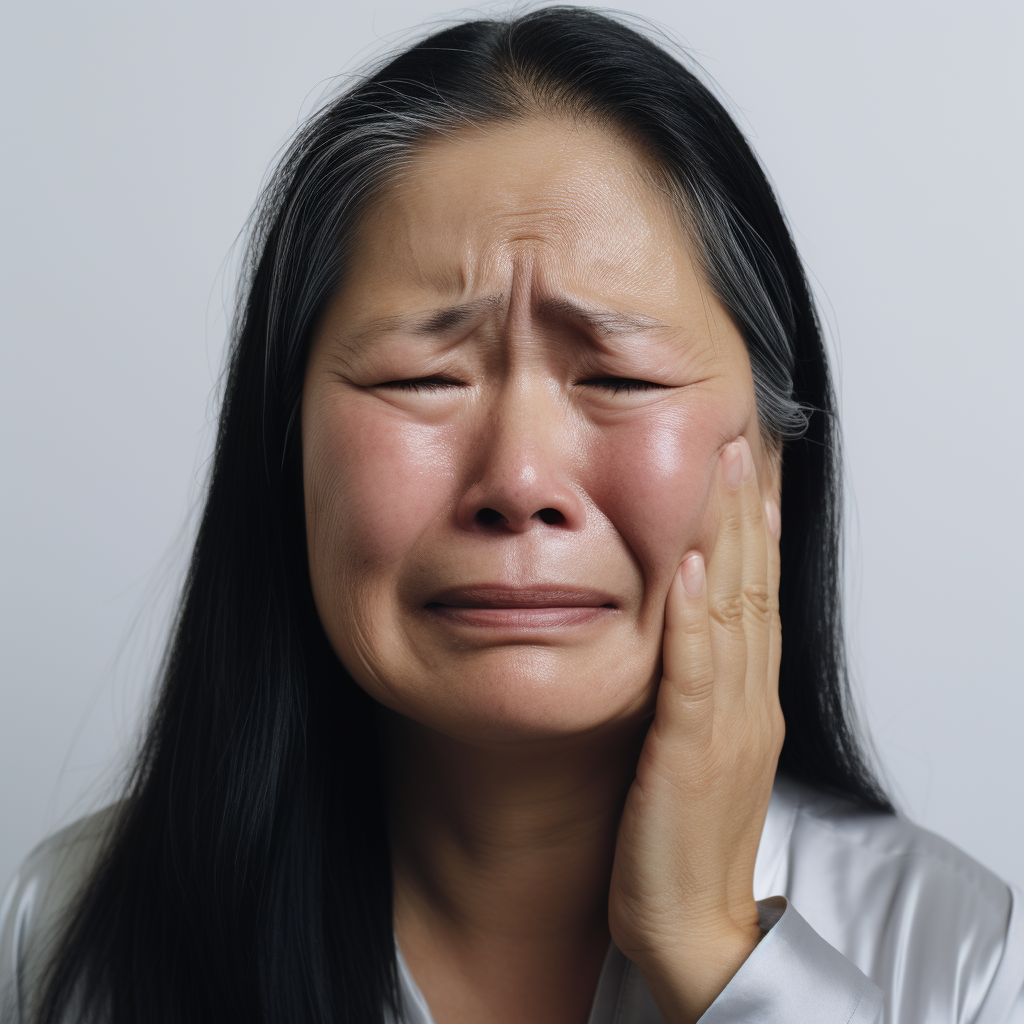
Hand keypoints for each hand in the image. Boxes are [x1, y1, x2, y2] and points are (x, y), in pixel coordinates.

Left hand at [607, 435, 783, 1023]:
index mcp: (748, 701)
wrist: (692, 926)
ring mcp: (727, 725)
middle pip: (753, 590)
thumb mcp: (697, 751)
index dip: (753, 533)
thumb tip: (681, 639)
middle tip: (741, 444)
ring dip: (726, 540)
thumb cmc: (682, 840)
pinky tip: (684, 567)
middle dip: (746, 513)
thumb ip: (697, 694)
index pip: (756, 599)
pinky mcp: (690, 753)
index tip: (746, 474)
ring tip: (723, 473)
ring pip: (732, 614)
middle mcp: (748, 702)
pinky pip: (693, 673)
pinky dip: (691, 616)